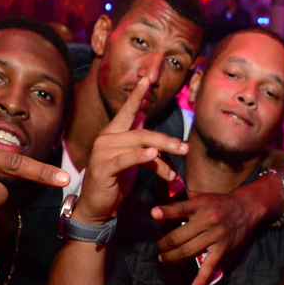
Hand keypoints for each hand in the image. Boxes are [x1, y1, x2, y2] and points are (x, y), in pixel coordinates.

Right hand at [74, 78, 188, 225]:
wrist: (97, 206)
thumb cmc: (115, 181)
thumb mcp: (133, 160)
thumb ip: (141, 143)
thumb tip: (149, 123)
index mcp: (113, 133)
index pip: (127, 111)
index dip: (137, 94)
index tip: (148, 78)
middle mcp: (106, 139)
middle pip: (142, 133)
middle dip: (167, 140)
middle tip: (186, 148)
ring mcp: (102, 153)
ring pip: (138, 146)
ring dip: (162, 154)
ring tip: (179, 158)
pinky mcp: (102, 168)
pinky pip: (125, 159)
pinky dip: (141, 157)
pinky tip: (153, 155)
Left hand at [152, 190, 258, 284]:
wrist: (245, 208)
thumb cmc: (218, 203)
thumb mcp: (202, 195)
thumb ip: (183, 197)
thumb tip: (163, 196)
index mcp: (200, 205)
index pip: (180, 207)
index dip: (167, 211)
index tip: (154, 213)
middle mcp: (207, 220)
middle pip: (179, 236)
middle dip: (164, 244)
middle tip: (158, 248)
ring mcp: (215, 235)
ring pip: (188, 251)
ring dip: (172, 258)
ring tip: (164, 259)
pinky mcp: (222, 248)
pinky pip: (210, 265)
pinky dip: (202, 279)